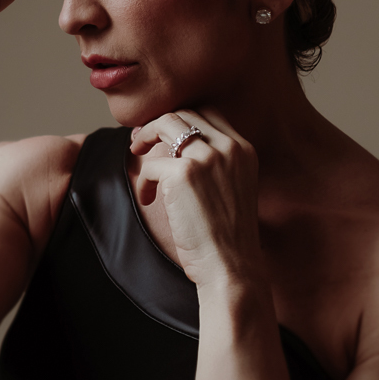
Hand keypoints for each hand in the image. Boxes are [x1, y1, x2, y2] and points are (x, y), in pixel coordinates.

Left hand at [129, 108, 263, 292]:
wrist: (231, 266)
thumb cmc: (227, 238)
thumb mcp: (232, 189)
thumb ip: (216, 165)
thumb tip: (177, 149)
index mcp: (243, 150)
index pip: (207, 114)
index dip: (180, 119)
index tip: (162, 135)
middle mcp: (229, 147)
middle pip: (184, 113)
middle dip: (157, 124)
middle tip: (139, 141)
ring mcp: (207, 158)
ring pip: (165, 124)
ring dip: (145, 137)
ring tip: (135, 155)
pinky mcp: (184, 175)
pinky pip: (150, 165)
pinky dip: (143, 181)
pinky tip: (148, 200)